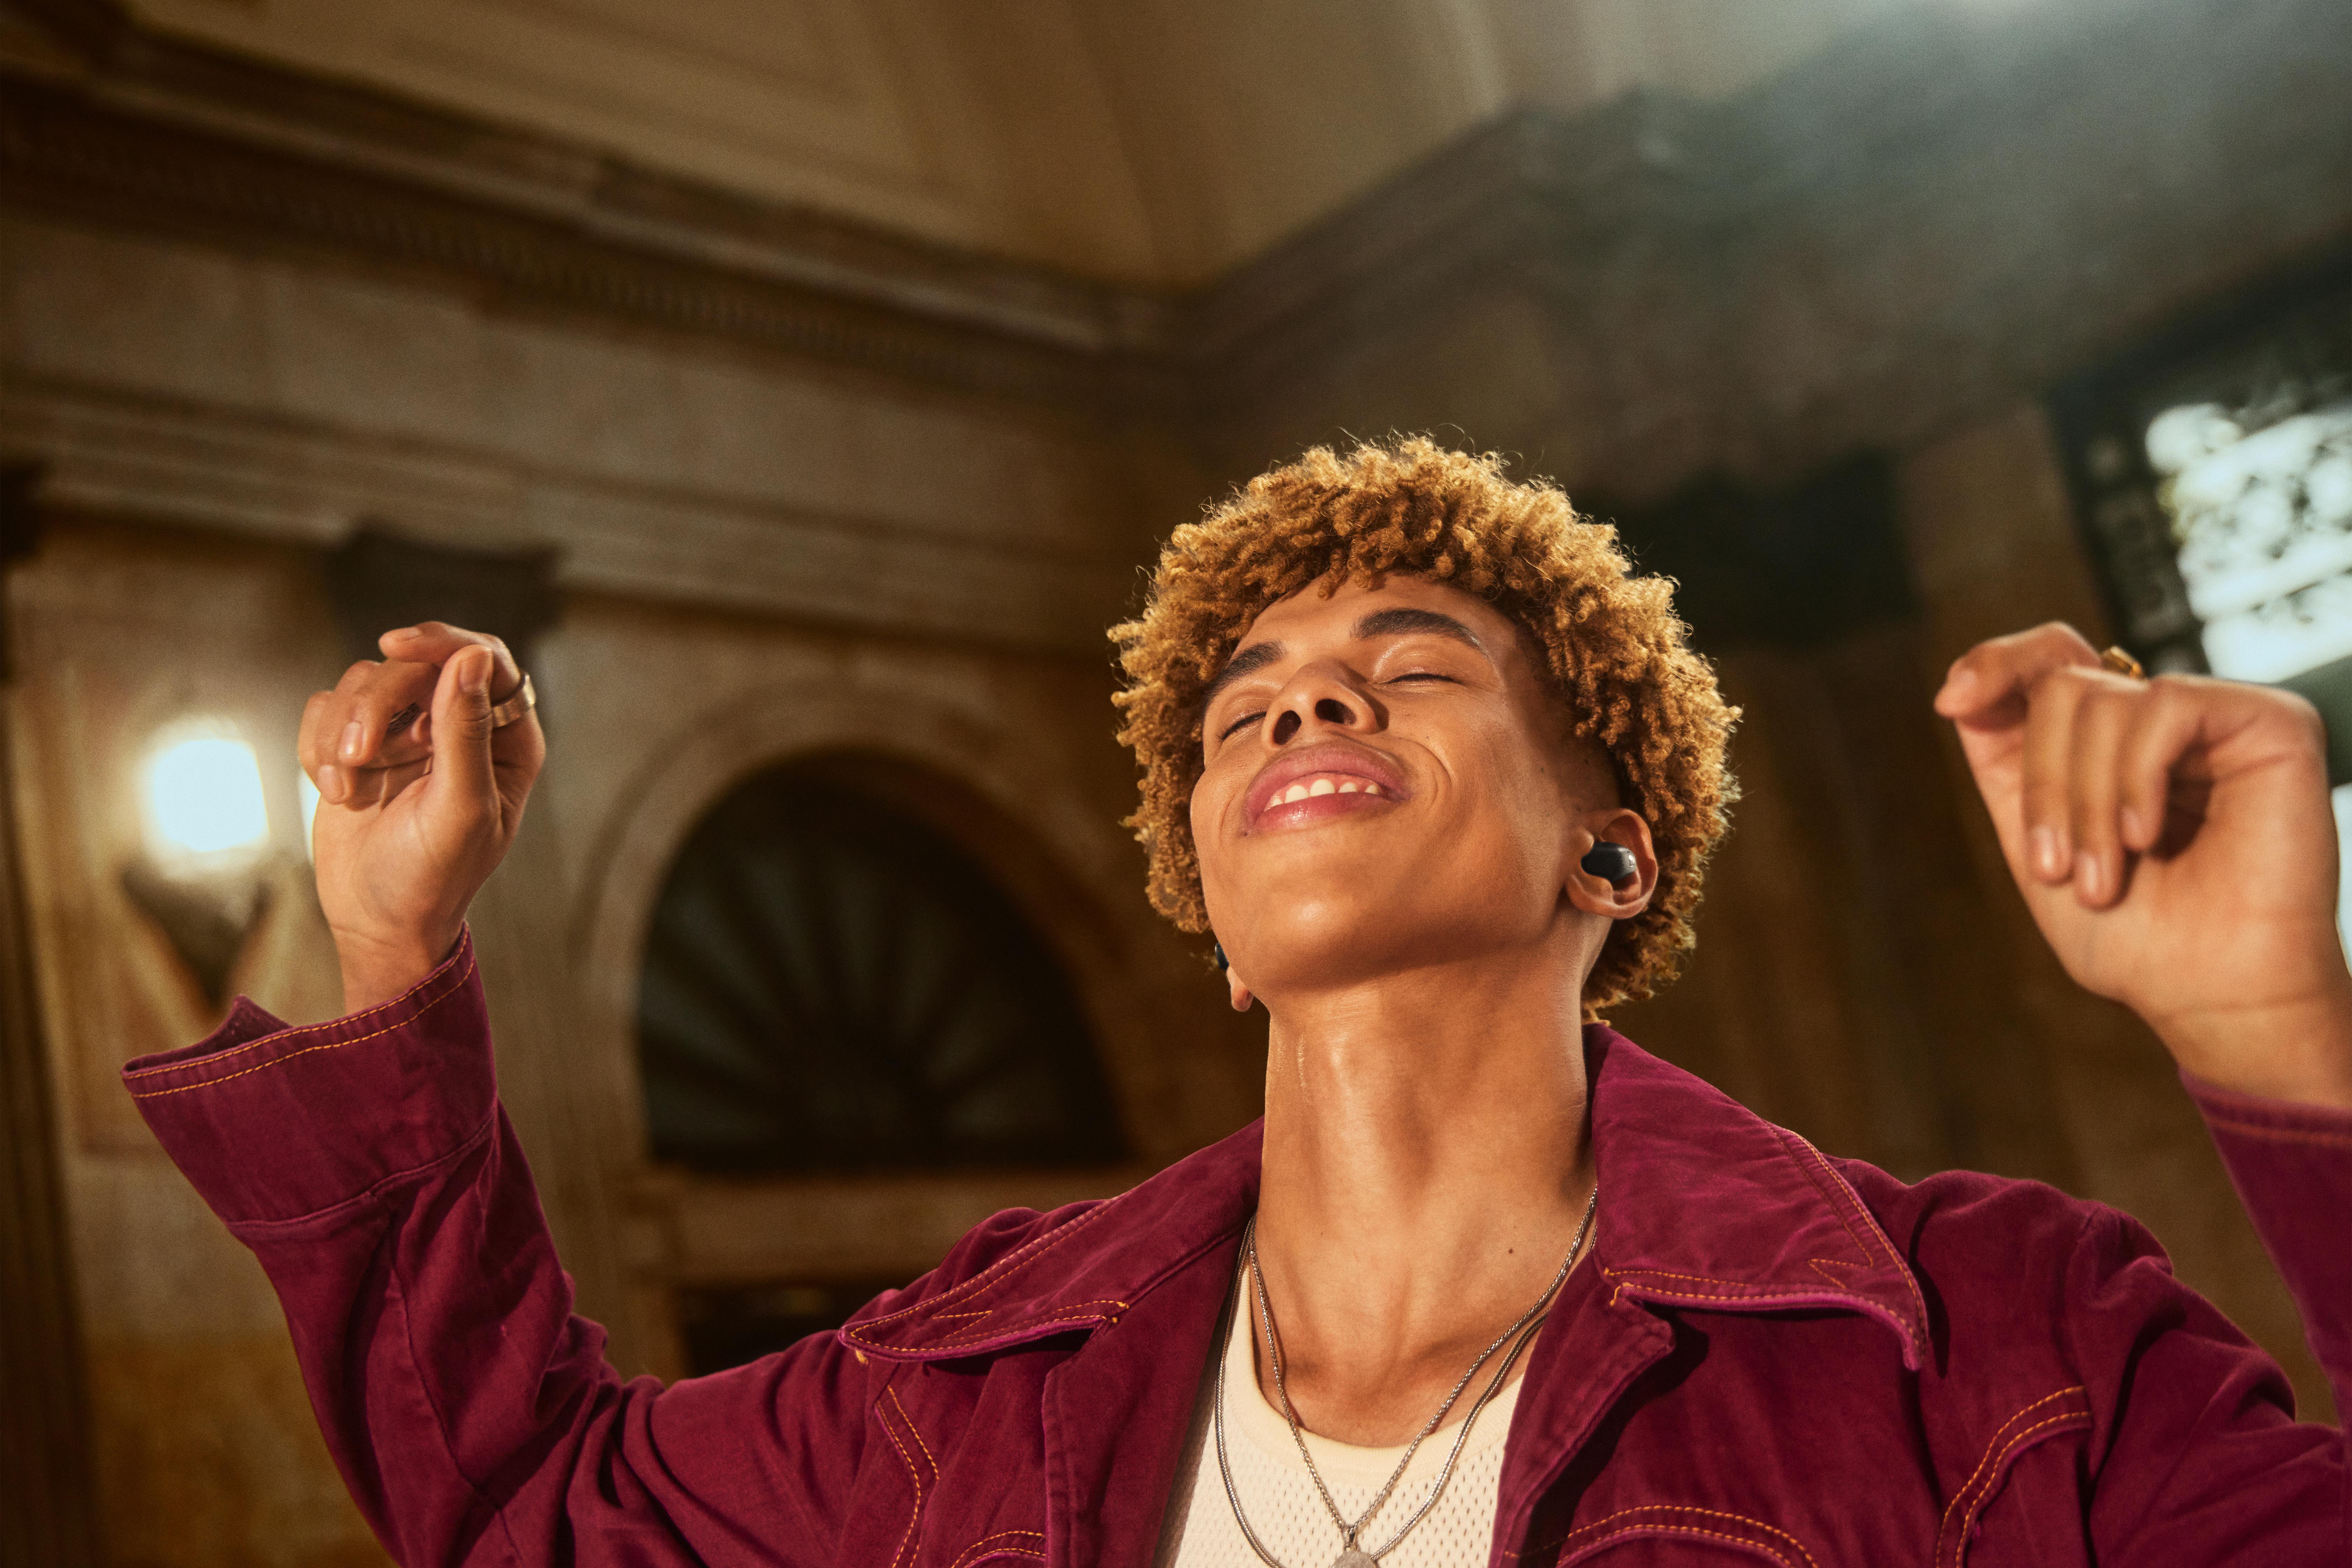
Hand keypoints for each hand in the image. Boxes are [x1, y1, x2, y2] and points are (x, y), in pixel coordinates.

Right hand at [297, 623, 543, 1011]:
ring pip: (364, 681)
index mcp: (506, 739)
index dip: (443, 643)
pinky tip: (335, 789)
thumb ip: (467, 732)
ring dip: (344, 732)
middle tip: (359, 757)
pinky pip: (327, 709)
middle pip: (413, 666)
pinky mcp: (358, 744)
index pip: (485, 660)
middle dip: (377, 706)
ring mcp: (406, 732)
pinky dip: (319, 745)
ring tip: (347, 787)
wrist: (378, 919)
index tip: (396, 646)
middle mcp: (458, 726)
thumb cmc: (433, 875)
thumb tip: (473, 658)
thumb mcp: (459, 807)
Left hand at [1936, 623, 2351, 1107]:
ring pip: (2103, 700)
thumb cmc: (2137, 938)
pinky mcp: (2270, 720)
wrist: (2211, 995)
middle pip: (2062, 684)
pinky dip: (2135, 778)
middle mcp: (2161, 720)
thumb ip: (2006, 766)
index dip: (1995, 664)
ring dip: (2085, 802)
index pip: (2050, 661)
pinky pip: (2165, 704)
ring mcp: (2216, 716)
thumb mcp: (2039, 846)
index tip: (1951, 701)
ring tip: (2105, 879)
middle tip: (2057, 869)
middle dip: (2043, 783)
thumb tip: (1958, 693)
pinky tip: (2146, 836)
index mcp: (2109, 745)